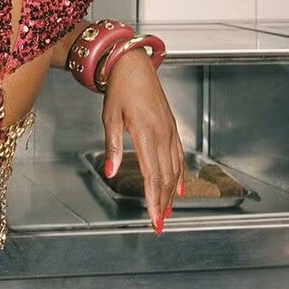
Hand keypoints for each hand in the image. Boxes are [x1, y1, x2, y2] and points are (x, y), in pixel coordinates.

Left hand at [100, 47, 184, 233]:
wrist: (133, 65)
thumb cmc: (119, 89)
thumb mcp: (110, 117)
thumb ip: (112, 146)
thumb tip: (109, 171)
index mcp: (146, 133)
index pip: (152, 175)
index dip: (153, 200)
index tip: (153, 219)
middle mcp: (163, 134)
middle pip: (166, 177)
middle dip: (163, 203)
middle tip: (159, 224)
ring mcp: (170, 130)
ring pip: (175, 169)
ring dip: (171, 192)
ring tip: (167, 211)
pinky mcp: (171, 126)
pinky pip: (179, 156)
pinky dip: (180, 174)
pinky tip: (178, 187)